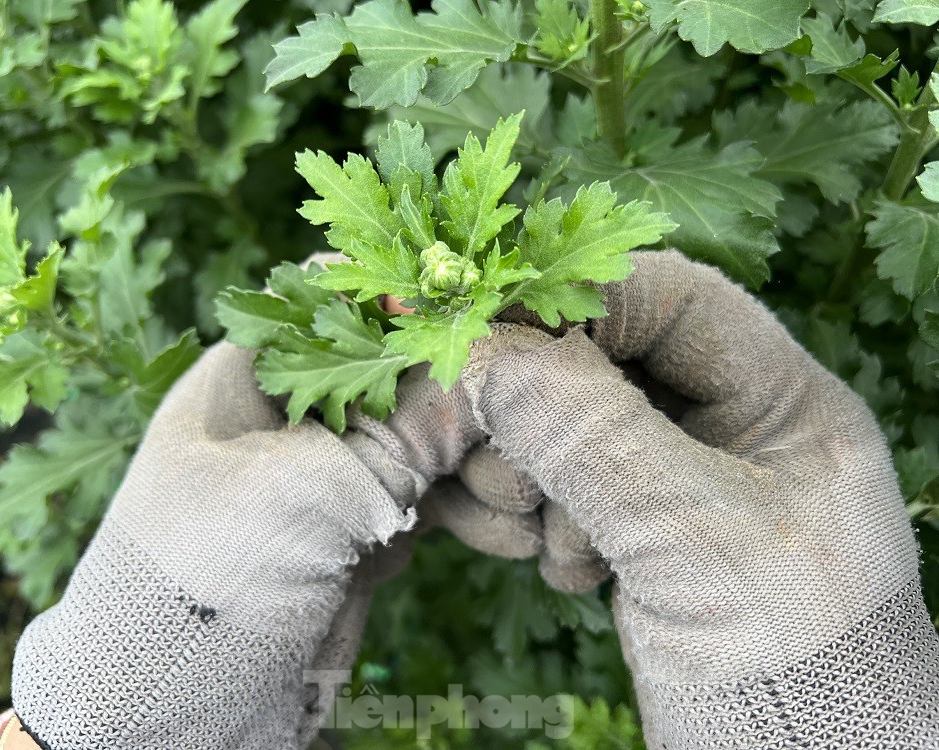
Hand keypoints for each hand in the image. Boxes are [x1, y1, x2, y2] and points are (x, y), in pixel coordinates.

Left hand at [10, 341, 484, 749]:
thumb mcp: (307, 492)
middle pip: (400, 371)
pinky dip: (467, 510)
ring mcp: (325, 474)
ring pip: (425, 440)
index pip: (343, 301)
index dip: (414, 305)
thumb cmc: (205, 579)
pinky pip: (426, 499)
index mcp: (256, 372)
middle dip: (466, 394)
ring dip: (478, 462)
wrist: (169, 712)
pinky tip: (503, 529)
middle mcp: (294, 413)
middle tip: (523, 419)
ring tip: (518, 496)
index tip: (487, 323)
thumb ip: (406, 431)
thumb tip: (495, 372)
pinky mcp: (352, 530)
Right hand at [461, 250, 938, 747]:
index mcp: (778, 398)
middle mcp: (720, 424)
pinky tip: (565, 571)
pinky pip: (546, 487)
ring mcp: (664, 476)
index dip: (582, 303)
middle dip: (541, 415)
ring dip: (529, 479)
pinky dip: (530, 522)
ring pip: (557, 426)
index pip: (672, 299)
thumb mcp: (699, 537)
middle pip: (596, 359)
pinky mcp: (621, 525)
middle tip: (517, 478)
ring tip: (555, 543)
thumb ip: (595, 438)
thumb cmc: (789, 657)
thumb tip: (487, 358)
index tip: (502, 340)